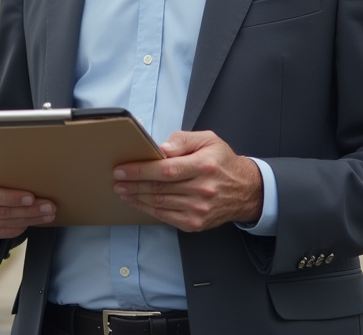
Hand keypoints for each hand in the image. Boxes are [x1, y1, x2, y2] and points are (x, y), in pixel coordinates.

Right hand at [0, 168, 55, 238]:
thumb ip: (1, 173)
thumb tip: (34, 175)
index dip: (11, 197)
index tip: (32, 197)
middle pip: (0, 211)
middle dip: (27, 210)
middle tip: (48, 207)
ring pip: (4, 223)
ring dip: (28, 219)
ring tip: (47, 214)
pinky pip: (2, 232)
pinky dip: (19, 227)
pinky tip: (32, 221)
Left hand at [113, 130, 262, 231]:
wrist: (245, 191)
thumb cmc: (222, 162)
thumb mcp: (208, 140)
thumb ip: (183, 140)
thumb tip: (161, 147)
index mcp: (204, 166)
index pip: (166, 170)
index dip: (141, 170)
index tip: (122, 169)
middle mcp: (202, 190)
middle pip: (159, 188)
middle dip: (133, 184)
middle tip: (117, 179)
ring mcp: (198, 209)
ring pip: (159, 204)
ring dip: (136, 197)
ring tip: (122, 190)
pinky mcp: (195, 223)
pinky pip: (165, 216)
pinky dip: (148, 209)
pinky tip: (137, 201)